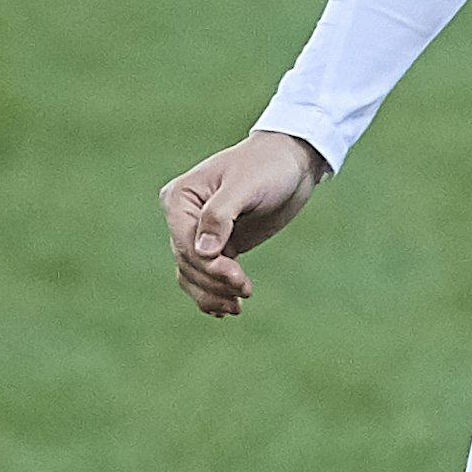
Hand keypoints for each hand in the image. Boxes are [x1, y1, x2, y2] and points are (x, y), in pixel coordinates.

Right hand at [157, 130, 329, 315]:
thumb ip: (220, 215)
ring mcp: (198, 232)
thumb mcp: (245, 186)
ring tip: (237, 307)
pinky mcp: (217, 245)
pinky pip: (205, 275)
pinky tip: (225, 308)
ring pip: (192, 275)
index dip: (208, 267)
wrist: (291, 162)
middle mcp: (182, 216)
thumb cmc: (268, 166)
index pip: (185, 244)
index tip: (238, 278)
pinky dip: (212, 293)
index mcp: (180, 198)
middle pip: (188, 263)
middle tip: (246, 292)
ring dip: (211, 294)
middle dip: (214, 283)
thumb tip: (203, 252)